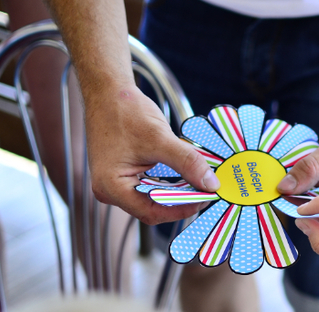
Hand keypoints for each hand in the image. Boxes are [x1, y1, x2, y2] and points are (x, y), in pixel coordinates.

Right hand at [84, 83, 219, 224]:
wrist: (108, 92)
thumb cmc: (124, 111)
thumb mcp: (159, 138)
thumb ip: (187, 162)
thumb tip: (211, 184)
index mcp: (111, 187)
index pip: (152, 212)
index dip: (182, 209)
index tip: (206, 198)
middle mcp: (110, 191)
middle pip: (153, 208)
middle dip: (182, 201)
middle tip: (207, 191)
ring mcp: (116, 185)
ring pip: (154, 199)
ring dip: (178, 193)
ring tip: (200, 184)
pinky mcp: (125, 177)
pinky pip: (151, 188)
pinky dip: (170, 184)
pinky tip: (187, 177)